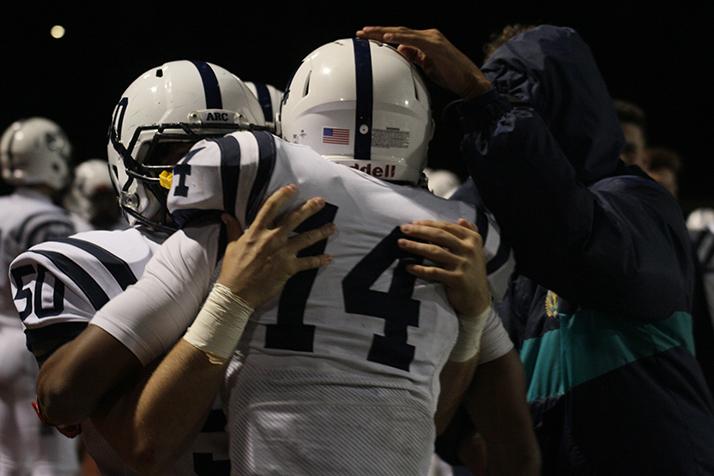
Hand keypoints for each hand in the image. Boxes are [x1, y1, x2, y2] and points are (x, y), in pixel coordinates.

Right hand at [217, 184, 334, 308]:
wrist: (236, 293)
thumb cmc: (232, 270)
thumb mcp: (231, 246)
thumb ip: (233, 229)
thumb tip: (226, 215)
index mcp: (256, 232)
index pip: (271, 207)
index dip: (283, 195)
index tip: (293, 187)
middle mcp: (272, 239)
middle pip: (294, 219)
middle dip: (309, 208)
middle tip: (321, 201)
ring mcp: (282, 253)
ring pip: (306, 239)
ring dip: (321, 232)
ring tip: (332, 227)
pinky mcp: (288, 268)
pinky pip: (308, 263)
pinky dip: (319, 260)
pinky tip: (329, 258)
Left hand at [356, 26, 491, 98]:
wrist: (469, 80)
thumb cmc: (451, 74)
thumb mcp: (427, 65)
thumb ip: (414, 57)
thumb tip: (401, 51)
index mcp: (425, 41)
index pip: (399, 36)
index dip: (382, 36)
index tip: (367, 38)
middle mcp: (428, 36)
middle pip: (398, 31)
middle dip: (378, 32)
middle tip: (361, 33)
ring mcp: (432, 39)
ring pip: (402, 33)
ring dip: (383, 33)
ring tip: (368, 33)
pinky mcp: (435, 45)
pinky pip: (413, 40)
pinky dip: (399, 39)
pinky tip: (387, 39)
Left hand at [398, 218, 490, 316]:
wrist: (478, 299)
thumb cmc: (472, 272)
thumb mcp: (475, 250)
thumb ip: (469, 233)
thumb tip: (460, 219)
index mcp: (472, 239)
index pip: (448, 226)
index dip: (429, 224)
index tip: (414, 222)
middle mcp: (469, 249)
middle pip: (439, 236)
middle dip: (419, 231)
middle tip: (404, 229)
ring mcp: (463, 264)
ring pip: (435, 251)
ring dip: (416, 246)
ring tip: (402, 243)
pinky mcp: (457, 279)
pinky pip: (434, 272)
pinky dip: (420, 269)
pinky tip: (409, 266)